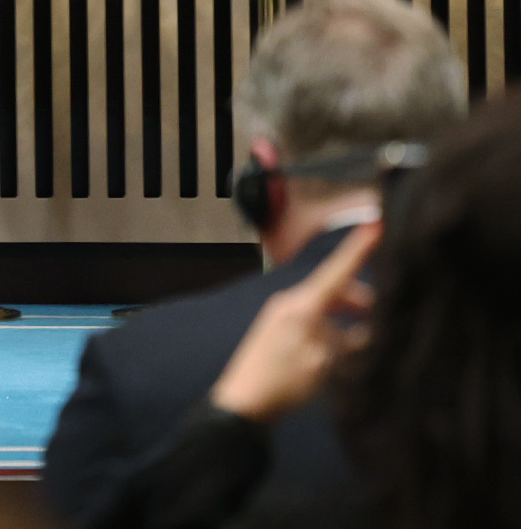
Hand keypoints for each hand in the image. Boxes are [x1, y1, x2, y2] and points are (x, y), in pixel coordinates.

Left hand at [209, 219, 378, 422]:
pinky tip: (345, 351)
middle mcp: (291, 303)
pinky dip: (334, 331)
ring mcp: (284, 317)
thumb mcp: (322, 363)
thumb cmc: (282, 382)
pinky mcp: (281, 332)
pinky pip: (316, 322)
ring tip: (367, 340)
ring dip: (349, 319)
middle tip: (384, 317)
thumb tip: (365, 332)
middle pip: (336, 290)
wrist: (241, 403)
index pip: (337, 270)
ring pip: (327, 308)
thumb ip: (347, 342)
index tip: (376, 223)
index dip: (359, 248)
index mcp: (302, 304)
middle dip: (361, 299)